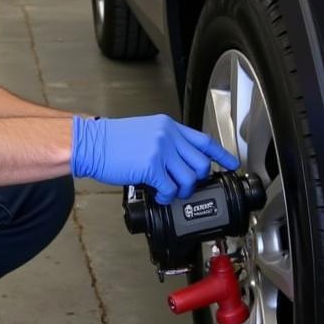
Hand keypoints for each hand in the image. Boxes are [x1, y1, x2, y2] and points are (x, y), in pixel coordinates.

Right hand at [71, 114, 238, 203]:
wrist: (91, 143)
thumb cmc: (113, 141)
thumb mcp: (145, 131)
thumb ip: (166, 142)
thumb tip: (180, 162)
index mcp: (169, 127)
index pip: (204, 140)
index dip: (221, 154)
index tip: (232, 163)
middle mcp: (168, 136)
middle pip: (200, 163)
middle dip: (196, 180)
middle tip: (185, 186)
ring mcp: (160, 150)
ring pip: (188, 178)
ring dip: (181, 190)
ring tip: (170, 191)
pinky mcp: (151, 166)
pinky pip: (170, 188)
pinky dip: (166, 196)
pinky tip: (159, 194)